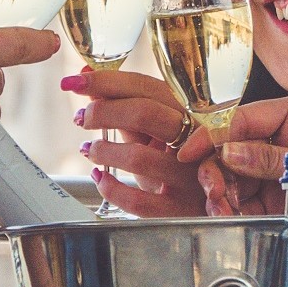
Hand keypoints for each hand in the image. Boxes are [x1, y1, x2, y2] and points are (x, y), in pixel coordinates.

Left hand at [62, 66, 206, 216]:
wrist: (212, 203)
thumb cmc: (176, 162)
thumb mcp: (155, 131)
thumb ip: (123, 106)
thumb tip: (85, 76)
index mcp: (188, 113)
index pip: (145, 87)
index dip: (106, 81)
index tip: (75, 81)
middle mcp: (194, 140)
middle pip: (145, 113)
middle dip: (103, 112)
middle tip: (81, 118)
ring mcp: (190, 177)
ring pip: (139, 156)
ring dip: (104, 151)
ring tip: (90, 150)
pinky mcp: (180, 210)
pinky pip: (139, 200)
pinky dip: (111, 188)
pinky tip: (101, 179)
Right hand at [178, 93, 287, 217]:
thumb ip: (272, 159)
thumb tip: (229, 152)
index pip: (241, 118)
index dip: (211, 134)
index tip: (187, 152)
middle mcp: (279, 135)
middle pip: (229, 147)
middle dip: (215, 169)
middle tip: (213, 192)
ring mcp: (274, 165)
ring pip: (230, 174)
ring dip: (220, 192)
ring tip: (222, 209)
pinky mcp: (273, 192)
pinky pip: (241, 196)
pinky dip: (230, 207)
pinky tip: (228, 215)